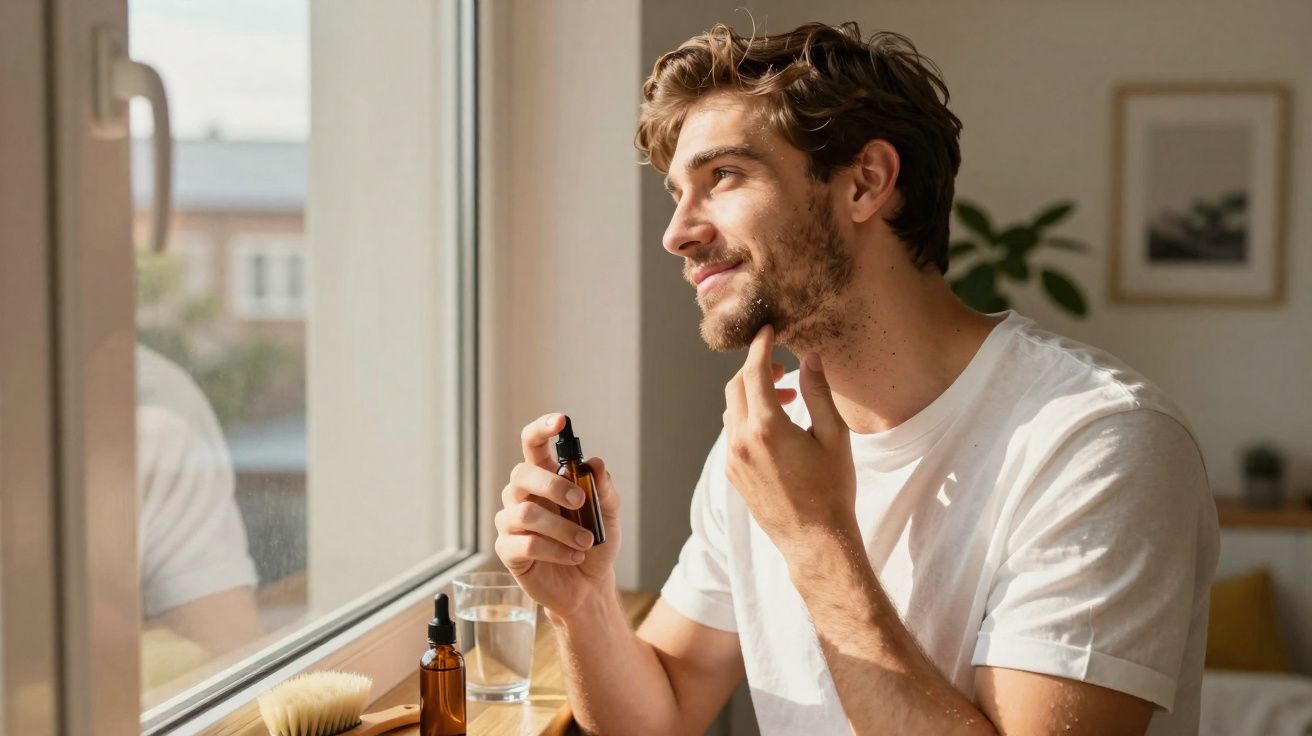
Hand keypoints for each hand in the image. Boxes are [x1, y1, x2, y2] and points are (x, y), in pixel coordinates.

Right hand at [494, 413, 621, 619]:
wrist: (589, 586)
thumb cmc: (594, 544)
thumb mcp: (609, 514)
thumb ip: (604, 488)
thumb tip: (595, 463)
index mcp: (544, 478)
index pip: (532, 445)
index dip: (541, 429)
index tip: (560, 421)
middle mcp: (522, 495)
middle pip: (521, 474)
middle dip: (552, 485)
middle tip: (581, 502)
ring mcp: (511, 522)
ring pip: (525, 512)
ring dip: (562, 528)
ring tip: (586, 542)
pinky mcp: (509, 550)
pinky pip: (526, 544)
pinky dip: (556, 550)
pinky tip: (574, 556)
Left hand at [723, 325, 858, 558]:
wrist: (815, 541)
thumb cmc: (832, 489)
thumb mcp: (834, 436)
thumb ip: (818, 392)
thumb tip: (810, 357)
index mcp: (767, 427)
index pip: (754, 371)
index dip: (761, 346)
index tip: (768, 328)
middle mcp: (741, 440)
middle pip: (736, 386)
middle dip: (756, 369)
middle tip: (783, 367)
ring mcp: (733, 459)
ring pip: (732, 409)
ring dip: (753, 394)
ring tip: (788, 399)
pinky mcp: (732, 473)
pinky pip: (732, 432)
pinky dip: (748, 417)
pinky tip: (776, 426)